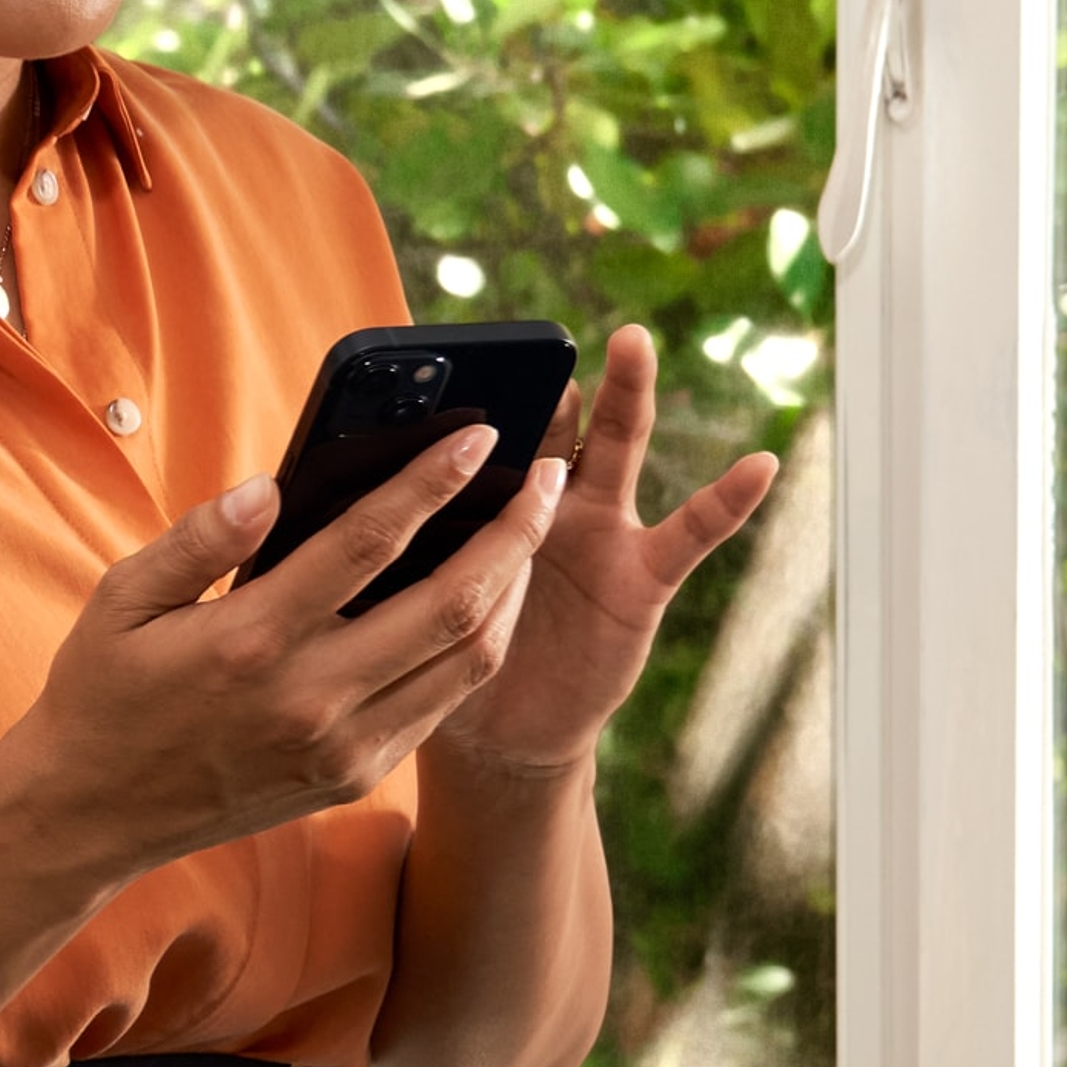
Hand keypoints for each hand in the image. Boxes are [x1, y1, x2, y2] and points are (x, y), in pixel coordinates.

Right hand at [2, 423, 570, 888]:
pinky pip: (443, 703)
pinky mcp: (356, 776)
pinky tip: (488, 599)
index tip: (479, 434)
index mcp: (249, 641)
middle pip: (452, 605)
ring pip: (468, 661)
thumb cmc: (104, 690)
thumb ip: (199, 537)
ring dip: (515, 590)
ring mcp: (342, 748)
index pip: (367, 544)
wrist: (92, 814)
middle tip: (549, 477)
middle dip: (515, 533)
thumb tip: (271, 485)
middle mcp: (309, 700)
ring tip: (532, 531)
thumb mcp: (121, 599)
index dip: (432, 483)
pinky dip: (480, 645)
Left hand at [428, 324, 777, 783]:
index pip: (476, 437)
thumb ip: (384, 543)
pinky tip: (760, 463)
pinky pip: (691, 534)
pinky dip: (727, 500)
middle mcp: (544, 505)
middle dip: (546, 378)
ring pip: (612, 452)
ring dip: (626, 397)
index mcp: (481, 503)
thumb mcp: (403, 594)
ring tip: (633, 341)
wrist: (496, 736)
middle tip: (540, 329)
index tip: (443, 357)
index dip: (466, 401)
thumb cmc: (439, 655)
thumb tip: (306, 496)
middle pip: (547, 426)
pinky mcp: (642, 576)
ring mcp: (600, 533)